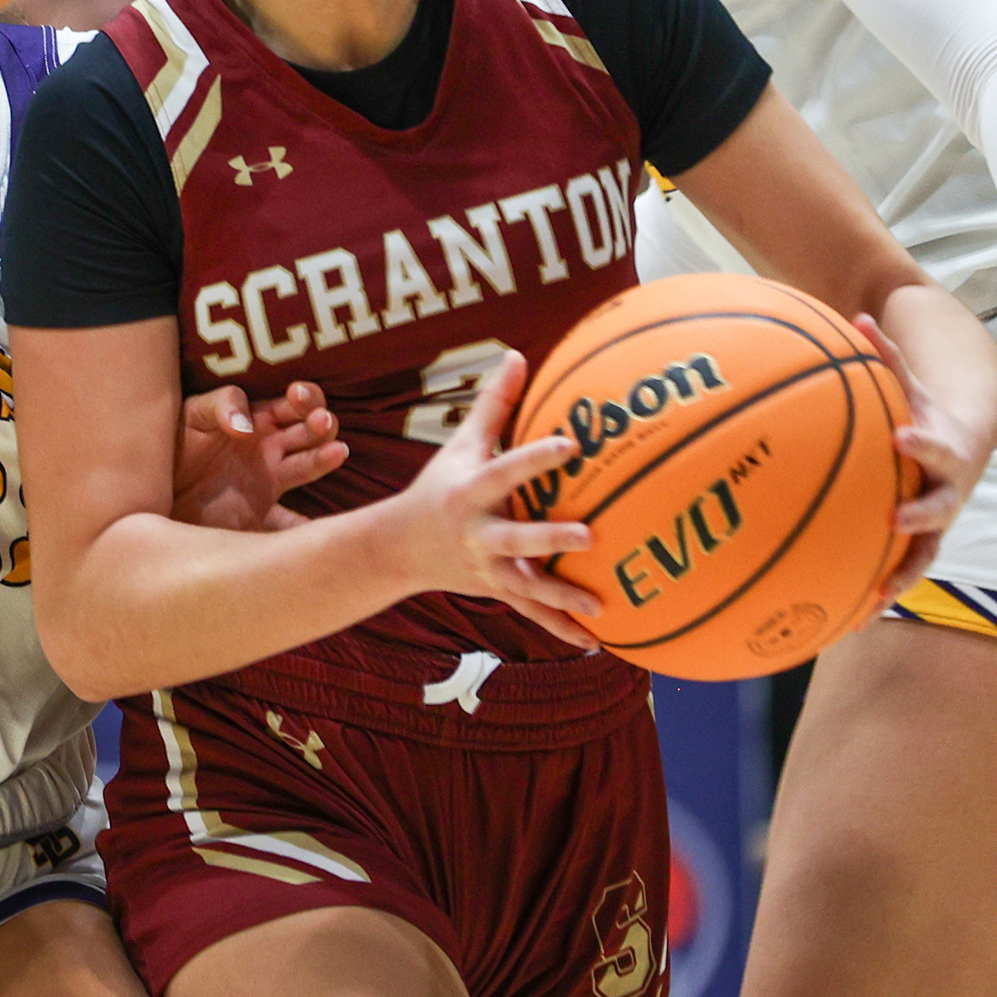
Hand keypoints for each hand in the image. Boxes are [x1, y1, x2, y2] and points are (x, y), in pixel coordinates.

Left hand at [173, 380, 348, 532]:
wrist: (147, 492)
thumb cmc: (170, 444)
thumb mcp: (190, 415)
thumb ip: (220, 407)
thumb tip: (247, 425)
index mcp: (256, 419)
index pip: (293, 403)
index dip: (304, 397)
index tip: (297, 395)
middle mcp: (270, 448)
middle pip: (310, 431)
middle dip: (321, 422)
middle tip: (319, 421)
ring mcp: (270, 481)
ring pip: (309, 464)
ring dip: (325, 455)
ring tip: (336, 451)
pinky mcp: (261, 515)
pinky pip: (292, 522)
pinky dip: (310, 526)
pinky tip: (323, 524)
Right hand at [378, 350, 601, 648]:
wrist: (399, 547)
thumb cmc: (439, 484)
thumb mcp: (462, 443)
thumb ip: (495, 403)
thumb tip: (518, 354)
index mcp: (470, 491)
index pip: (505, 471)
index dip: (535, 459)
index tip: (570, 445)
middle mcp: (477, 533)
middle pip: (516, 538)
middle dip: (549, 540)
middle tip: (589, 537)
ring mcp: (486, 567)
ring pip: (525, 586)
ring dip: (560, 598)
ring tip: (598, 606)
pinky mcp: (496, 591)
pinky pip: (531, 613)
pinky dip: (560, 630)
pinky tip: (596, 642)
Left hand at [858, 311, 996, 596]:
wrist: (962, 448)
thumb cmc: (924, 413)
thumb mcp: (910, 386)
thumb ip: (887, 356)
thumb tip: (858, 317)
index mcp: (944, 451)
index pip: (936, 445)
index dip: (921, 442)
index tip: (900, 437)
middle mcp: (947, 490)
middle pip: (940, 507)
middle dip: (920, 514)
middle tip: (895, 519)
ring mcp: (937, 522)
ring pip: (925, 552)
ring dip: (904, 573)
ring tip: (879, 595)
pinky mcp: (923, 544)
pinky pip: (904, 572)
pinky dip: (883, 592)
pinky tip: (855, 619)